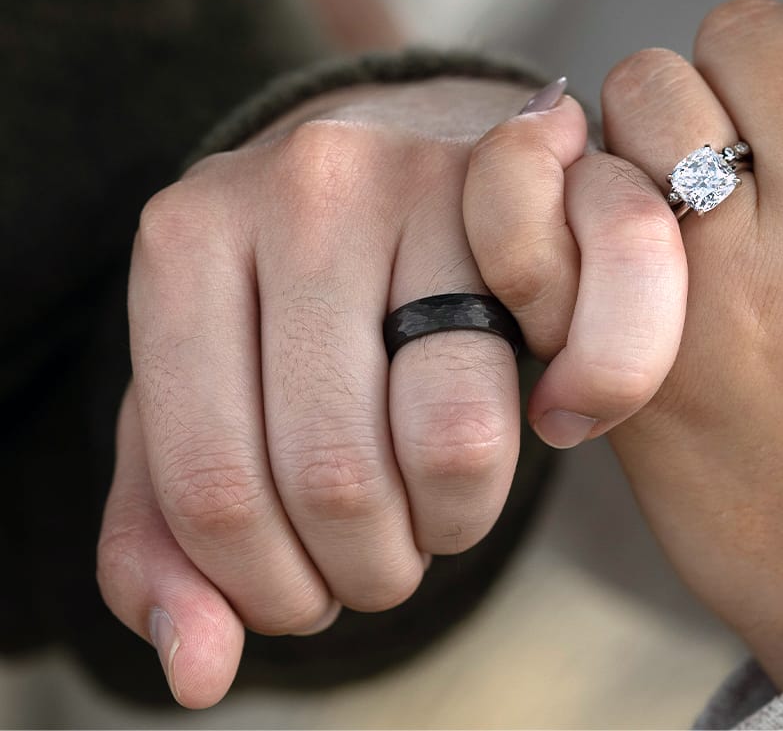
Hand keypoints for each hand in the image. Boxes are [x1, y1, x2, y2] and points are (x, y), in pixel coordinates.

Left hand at [96, 74, 682, 707]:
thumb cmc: (288, 296)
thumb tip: (199, 671)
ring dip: (455, 523)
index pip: (212, 487)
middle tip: (377, 561)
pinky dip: (577, 405)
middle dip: (365, 568)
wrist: (395, 152)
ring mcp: (427, 169)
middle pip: (335, 473)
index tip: (301, 593)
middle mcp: (306, 182)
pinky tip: (547, 415)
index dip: (264, 587)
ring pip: (454, 437)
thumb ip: (164, 532)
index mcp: (187, 237)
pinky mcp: (535, 171)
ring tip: (438, 510)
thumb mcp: (198, 396)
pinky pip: (573, 347)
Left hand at [595, 0, 782, 687]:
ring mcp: (730, 287)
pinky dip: (561, 181)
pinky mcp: (641, 353)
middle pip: (739, 29)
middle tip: (777, 153)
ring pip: (644, 89)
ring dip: (665, 124)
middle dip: (756, 76)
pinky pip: (557, 198)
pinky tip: (602, 210)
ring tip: (705, 195)